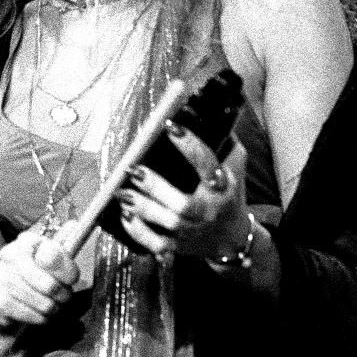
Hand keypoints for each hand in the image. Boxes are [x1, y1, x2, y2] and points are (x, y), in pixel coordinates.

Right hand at [0, 225, 79, 330]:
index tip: (69, 279)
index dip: (68, 272)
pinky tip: (37, 312)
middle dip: (63, 296)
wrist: (7, 301)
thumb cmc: (36, 276)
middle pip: (51, 286)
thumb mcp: (51, 259)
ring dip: (53, 309)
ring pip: (45, 304)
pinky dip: (41, 318)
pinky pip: (34, 316)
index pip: (54, 256)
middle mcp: (10, 255)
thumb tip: (74, 224)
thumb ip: (64, 246)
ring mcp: (2, 279)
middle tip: (63, 296)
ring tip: (50, 305)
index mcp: (26, 241)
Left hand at [116, 125, 253, 261]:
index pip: (207, 164)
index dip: (189, 144)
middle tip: (133, 169)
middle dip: (155, 186)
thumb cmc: (229, 194)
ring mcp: (193, 231)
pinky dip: (138, 231)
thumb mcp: (235, 166)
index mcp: (224, 187)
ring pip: (166, 223)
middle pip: (183, 204)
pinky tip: (125, 214)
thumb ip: (223, 142)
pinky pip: (156, 243)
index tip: (169, 126)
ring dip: (141, 207)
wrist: (233, 239)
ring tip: (121, 191)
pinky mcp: (179, 246)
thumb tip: (203, 111)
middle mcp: (209, 211)